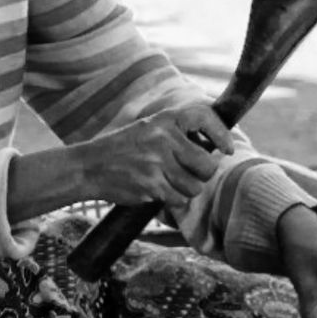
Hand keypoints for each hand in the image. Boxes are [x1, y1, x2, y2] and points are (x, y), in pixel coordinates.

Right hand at [80, 104, 232, 206]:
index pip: (204, 117)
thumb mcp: (148, 129)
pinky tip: (157, 191)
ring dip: (185, 190)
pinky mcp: (151, 185)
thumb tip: (213, 149)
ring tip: (168, 182)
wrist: (89, 166)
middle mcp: (163, 138)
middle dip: (202, 174)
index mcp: (164, 120)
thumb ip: (176, 135)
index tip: (227, 148)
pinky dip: (172, 200)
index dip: (221, 133)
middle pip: (207, 165)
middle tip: (189, 173)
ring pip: (194, 186)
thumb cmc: (122, 149)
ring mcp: (157, 163)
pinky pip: (179, 200)